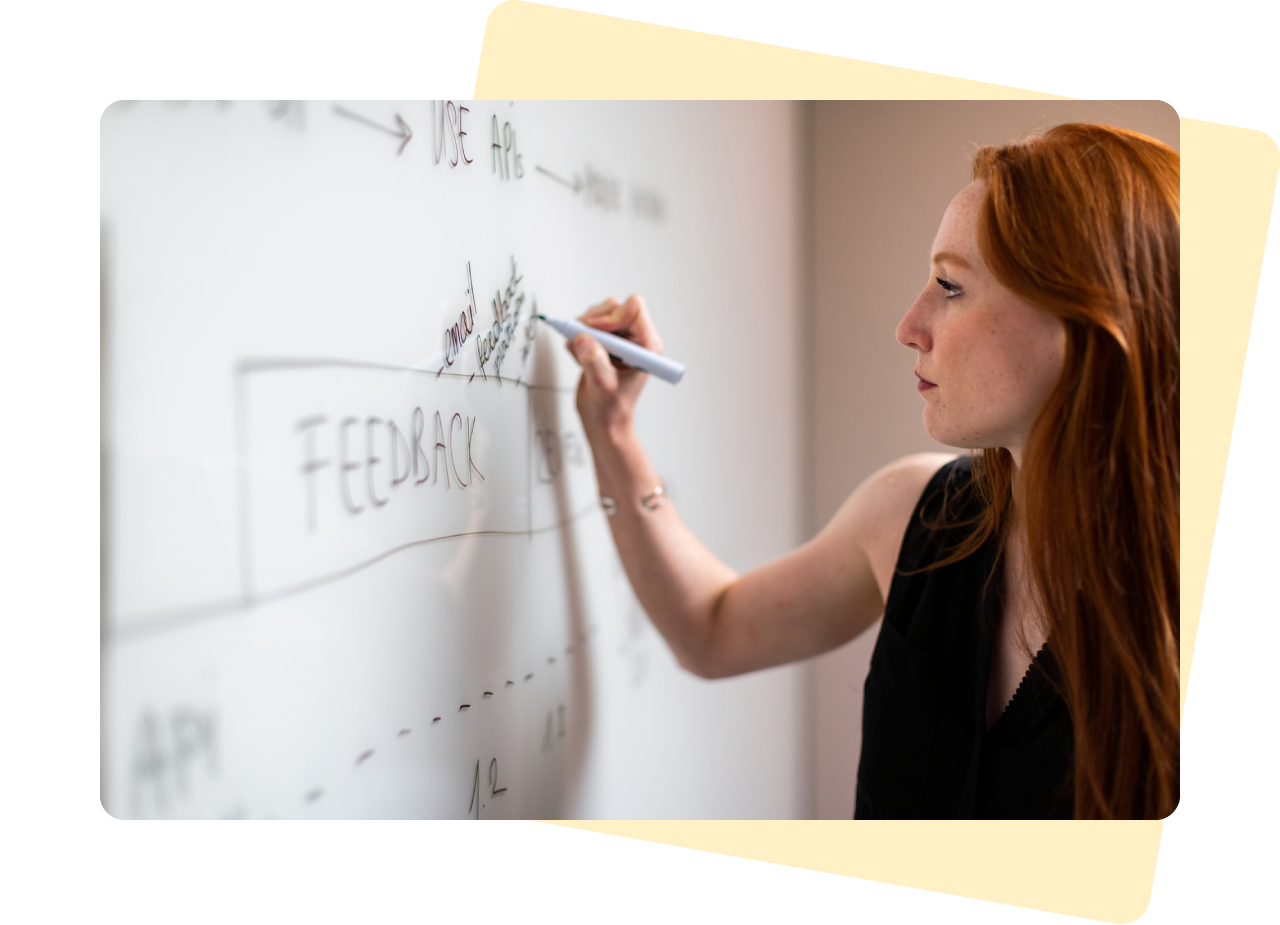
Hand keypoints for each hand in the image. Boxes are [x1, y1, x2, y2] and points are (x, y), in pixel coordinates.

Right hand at [567, 295, 662, 444]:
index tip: (595, 333)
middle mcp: (635, 339)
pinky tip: (579, 358)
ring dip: (583, 330)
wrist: (603, 421)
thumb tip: (583, 339)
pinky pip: (586, 326)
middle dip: (593, 322)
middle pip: (614, 307)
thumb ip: (595, 362)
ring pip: (598, 314)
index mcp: (646, 345)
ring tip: (580, 354)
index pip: (633, 309)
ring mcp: (619, 340)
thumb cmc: (611, 410)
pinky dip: (576, 338)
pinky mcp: (604, 342)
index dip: (611, 317)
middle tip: (582, 341)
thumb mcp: (603, 388)